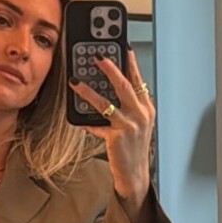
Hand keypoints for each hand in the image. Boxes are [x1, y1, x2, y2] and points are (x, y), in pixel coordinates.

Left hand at [69, 46, 155, 197]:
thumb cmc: (133, 148)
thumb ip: (127, 106)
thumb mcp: (136, 124)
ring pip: (106, 103)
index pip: (138, 81)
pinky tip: (77, 119)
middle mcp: (140, 115)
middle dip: (110, 68)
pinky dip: (86, 122)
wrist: (135, 174)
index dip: (131, 63)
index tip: (123, 48)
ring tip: (75, 82)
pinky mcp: (117, 138)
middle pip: (125, 85)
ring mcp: (129, 126)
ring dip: (88, 91)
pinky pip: (97, 126)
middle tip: (97, 57)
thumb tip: (108, 88)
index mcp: (146, 109)